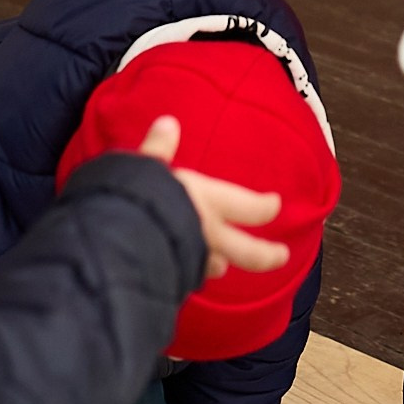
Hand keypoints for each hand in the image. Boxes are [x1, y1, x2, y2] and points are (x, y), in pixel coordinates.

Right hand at [138, 115, 289, 280]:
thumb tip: (168, 122)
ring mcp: (192, 263)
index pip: (248, 206)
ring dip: (217, 265)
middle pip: (247, 251)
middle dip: (267, 254)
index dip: (264, 207)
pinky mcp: (173, 281)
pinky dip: (188, 274)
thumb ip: (158, 149)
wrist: (121, 243)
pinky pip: (186, 277)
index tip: (275, 204)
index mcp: (208, 202)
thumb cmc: (138, 199)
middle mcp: (207, 234)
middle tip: (282, 256)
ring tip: (221, 267)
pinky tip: (184, 275)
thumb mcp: (145, 167)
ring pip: (213, 265)